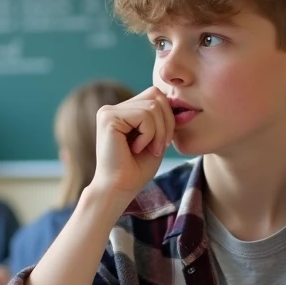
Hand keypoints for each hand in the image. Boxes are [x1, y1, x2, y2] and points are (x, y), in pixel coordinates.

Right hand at [87, 87, 174, 205]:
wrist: (120, 189)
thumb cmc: (137, 170)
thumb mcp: (156, 138)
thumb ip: (162, 117)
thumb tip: (178, 99)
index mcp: (123, 111)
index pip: (155, 95)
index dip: (167, 116)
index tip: (163, 142)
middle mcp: (113, 108)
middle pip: (155, 95)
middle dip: (166, 122)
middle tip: (159, 147)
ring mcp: (108, 111)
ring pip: (152, 106)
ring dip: (158, 132)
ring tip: (148, 150)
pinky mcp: (108, 117)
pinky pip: (144, 115)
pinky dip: (148, 135)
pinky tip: (136, 148)